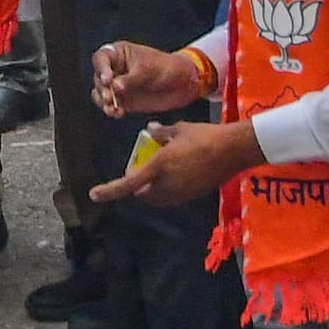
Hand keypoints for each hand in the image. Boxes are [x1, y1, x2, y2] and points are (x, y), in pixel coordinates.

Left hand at [88, 114, 258, 207]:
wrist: (233, 151)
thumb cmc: (204, 136)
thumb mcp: (179, 129)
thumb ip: (161, 133)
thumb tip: (151, 129)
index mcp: (158, 167)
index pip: (128, 184)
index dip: (109, 191)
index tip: (94, 194)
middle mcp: (166, 185)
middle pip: (142, 194)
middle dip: (136, 187)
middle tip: (138, 172)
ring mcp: (180, 193)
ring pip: (157, 198)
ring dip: (151, 190)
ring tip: (156, 172)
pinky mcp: (192, 195)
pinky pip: (172, 197)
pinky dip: (167, 190)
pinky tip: (177, 174)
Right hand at [91, 41, 209, 119]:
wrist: (183, 84)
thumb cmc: (167, 68)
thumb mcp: (149, 70)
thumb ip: (131, 79)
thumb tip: (115, 86)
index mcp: (120, 54)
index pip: (102, 58)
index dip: (101, 68)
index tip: (107, 79)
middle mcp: (116, 69)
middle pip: (98, 77)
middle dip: (102, 88)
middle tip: (109, 96)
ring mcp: (119, 86)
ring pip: (101, 93)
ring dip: (104, 102)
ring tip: (112, 108)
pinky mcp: (124, 100)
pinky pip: (111, 106)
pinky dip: (112, 110)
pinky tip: (117, 113)